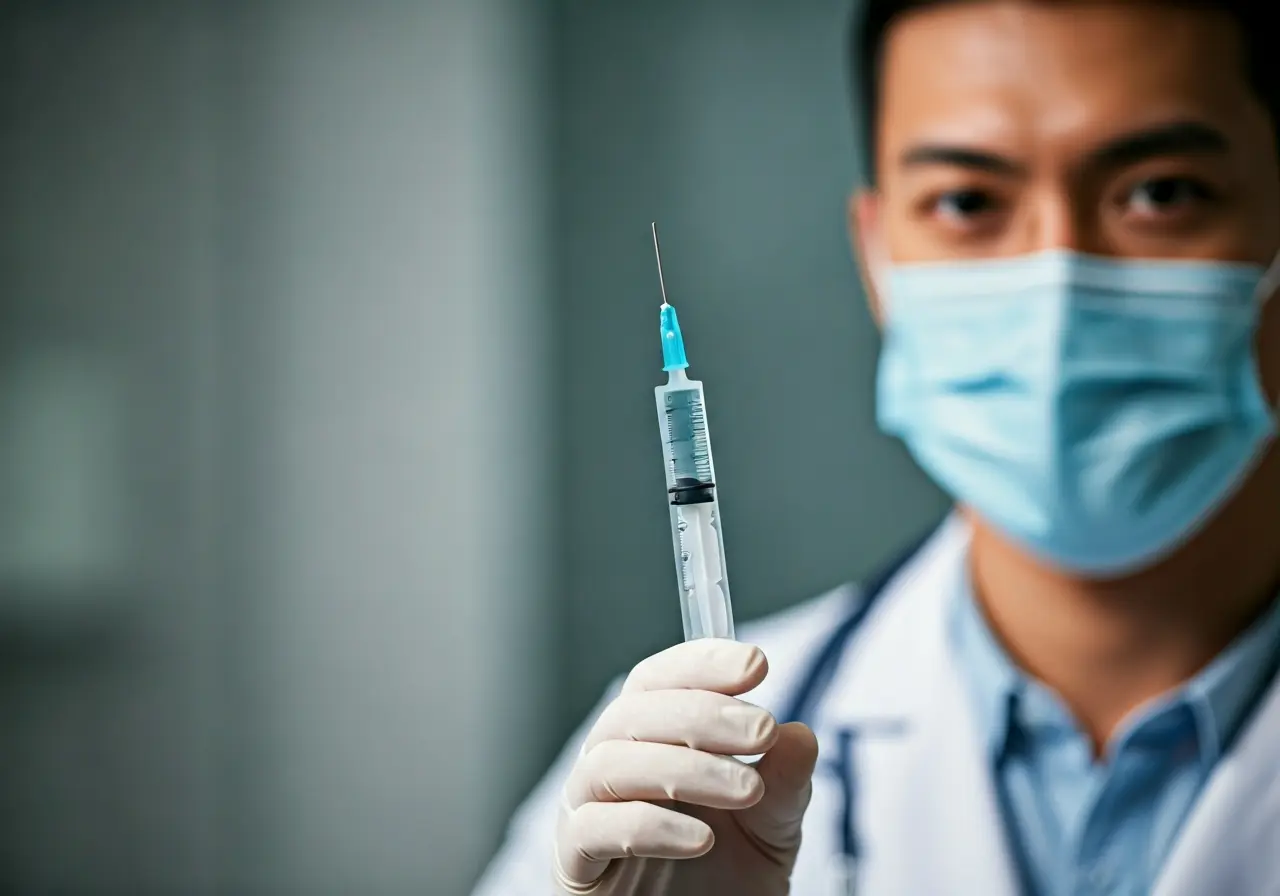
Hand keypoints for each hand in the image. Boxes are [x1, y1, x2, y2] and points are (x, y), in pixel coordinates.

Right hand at [553, 639, 819, 894]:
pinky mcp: (575, 863)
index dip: (701, 663)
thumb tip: (800, 734)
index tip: (755, 664)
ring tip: (746, 788)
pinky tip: (701, 837)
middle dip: (702, 713)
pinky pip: (593, 829)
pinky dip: (649, 826)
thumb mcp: (772, 826)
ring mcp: (586, 810)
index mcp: (649, 738)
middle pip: (633, 712)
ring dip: (684, 767)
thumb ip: (784, 783)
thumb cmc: (726, 876)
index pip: (659, 680)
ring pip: (611, 763)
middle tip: (762, 728)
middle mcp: (611, 764)